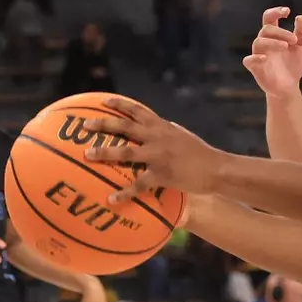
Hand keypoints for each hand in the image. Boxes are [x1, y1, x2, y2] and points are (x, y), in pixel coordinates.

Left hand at [82, 96, 227, 197]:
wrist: (216, 169)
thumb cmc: (201, 154)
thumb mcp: (183, 135)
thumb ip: (167, 131)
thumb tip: (159, 125)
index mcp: (162, 127)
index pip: (138, 110)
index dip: (119, 105)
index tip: (103, 102)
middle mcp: (157, 137)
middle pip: (124, 126)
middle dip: (103, 124)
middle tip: (84, 125)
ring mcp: (158, 156)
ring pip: (126, 152)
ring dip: (105, 153)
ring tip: (87, 155)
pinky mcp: (161, 175)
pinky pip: (138, 185)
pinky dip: (124, 193)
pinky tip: (111, 199)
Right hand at [241, 7, 301, 96]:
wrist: (289, 87)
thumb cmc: (293, 65)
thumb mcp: (301, 47)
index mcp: (273, 36)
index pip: (269, 18)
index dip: (275, 12)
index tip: (287, 11)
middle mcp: (264, 43)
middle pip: (266, 29)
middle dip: (281, 32)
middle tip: (295, 40)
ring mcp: (258, 55)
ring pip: (258, 42)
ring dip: (272, 42)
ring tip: (286, 46)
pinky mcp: (255, 68)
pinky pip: (249, 60)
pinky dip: (255, 58)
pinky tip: (265, 58)